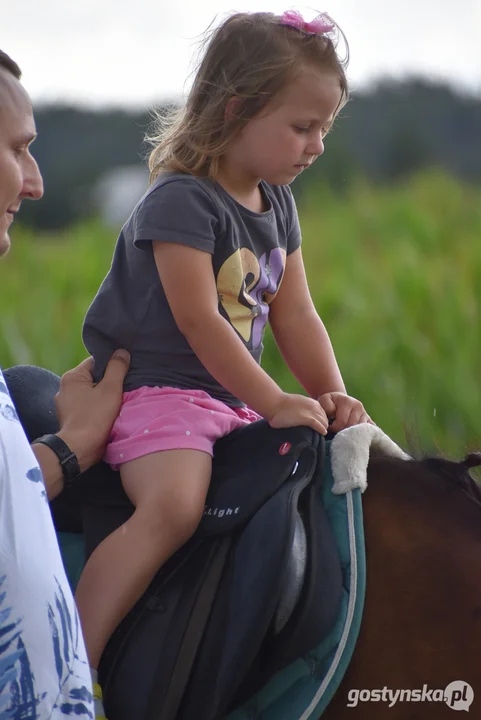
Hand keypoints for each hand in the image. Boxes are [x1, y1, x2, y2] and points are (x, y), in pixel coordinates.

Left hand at [55, 351, 129, 471]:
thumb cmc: (95, 417)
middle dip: (108, 383)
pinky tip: (108, 414)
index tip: (125, 374)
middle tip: (124, 389)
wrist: (79, 448)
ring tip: (118, 402)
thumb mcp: (110, 389)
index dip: (112, 366)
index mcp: (72, 376)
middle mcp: (65, 388)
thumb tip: (122, 352)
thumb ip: (117, 368)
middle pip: (93, 378)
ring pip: (90, 394)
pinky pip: (86, 407)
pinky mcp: (70, 418)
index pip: (96, 362)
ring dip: (103, 397)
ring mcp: (65, 405)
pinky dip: (96, 409)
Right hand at [267, 392, 328, 435]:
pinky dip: (322, 430)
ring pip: (325, 423)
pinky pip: (320, 426)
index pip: (324, 414)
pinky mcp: (307, 419)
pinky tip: (322, 433)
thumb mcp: (299, 404)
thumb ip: (305, 410)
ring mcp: (311, 412)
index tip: (319, 427)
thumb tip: (307, 419)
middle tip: (320, 433)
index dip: (323, 421)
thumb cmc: (282, 405)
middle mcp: (314, 406)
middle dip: (324, 425)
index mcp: (313, 403)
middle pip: (326, 419)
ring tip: (320, 435)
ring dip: (324, 429)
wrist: (275, 404)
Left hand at [318, 391, 372, 432]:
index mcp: (347, 401)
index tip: (329, 428)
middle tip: (336, 433)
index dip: (334, 428)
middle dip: (342, 432)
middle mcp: (358, 406)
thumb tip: (333, 413)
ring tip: (344, 434)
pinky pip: (370, 429)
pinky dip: (365, 435)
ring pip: (360, 430)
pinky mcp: (369, 420)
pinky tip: (358, 437)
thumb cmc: (330, 403)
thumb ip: (326, 406)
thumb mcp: (324, 400)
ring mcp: (365, 413)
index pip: (342, 421)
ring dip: (351, 434)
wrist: (340, 400)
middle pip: (351, 426)